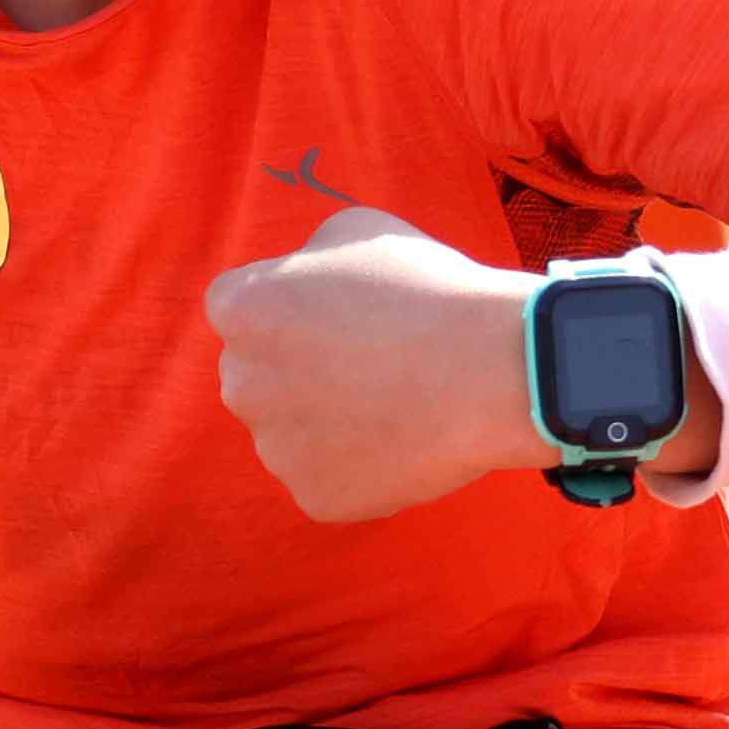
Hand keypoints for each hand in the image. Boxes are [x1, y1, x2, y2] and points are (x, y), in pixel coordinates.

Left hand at [214, 205, 660, 524]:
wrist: (488, 371)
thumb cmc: (427, 289)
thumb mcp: (357, 230)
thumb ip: (310, 258)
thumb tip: (305, 283)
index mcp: (240, 309)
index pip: (240, 309)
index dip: (292, 309)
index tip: (338, 314)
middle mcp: (240, 383)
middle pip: (260, 376)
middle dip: (300, 369)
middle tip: (368, 362)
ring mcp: (275, 449)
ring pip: (293, 433)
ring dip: (328, 421)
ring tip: (395, 402)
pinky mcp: (314, 497)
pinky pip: (330, 478)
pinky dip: (361, 466)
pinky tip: (404, 440)